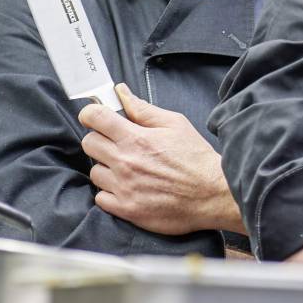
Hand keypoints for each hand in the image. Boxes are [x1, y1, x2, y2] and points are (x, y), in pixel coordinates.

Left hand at [79, 84, 245, 236]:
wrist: (213, 195)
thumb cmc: (197, 159)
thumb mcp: (175, 124)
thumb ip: (143, 109)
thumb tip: (121, 92)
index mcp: (136, 138)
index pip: (95, 118)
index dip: (91, 114)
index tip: (94, 118)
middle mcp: (126, 162)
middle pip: (89, 144)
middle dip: (100, 140)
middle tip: (116, 144)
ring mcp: (124, 187)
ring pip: (94, 172)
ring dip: (107, 169)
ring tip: (127, 170)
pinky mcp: (127, 209)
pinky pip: (100, 198)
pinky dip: (110, 193)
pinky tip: (127, 188)